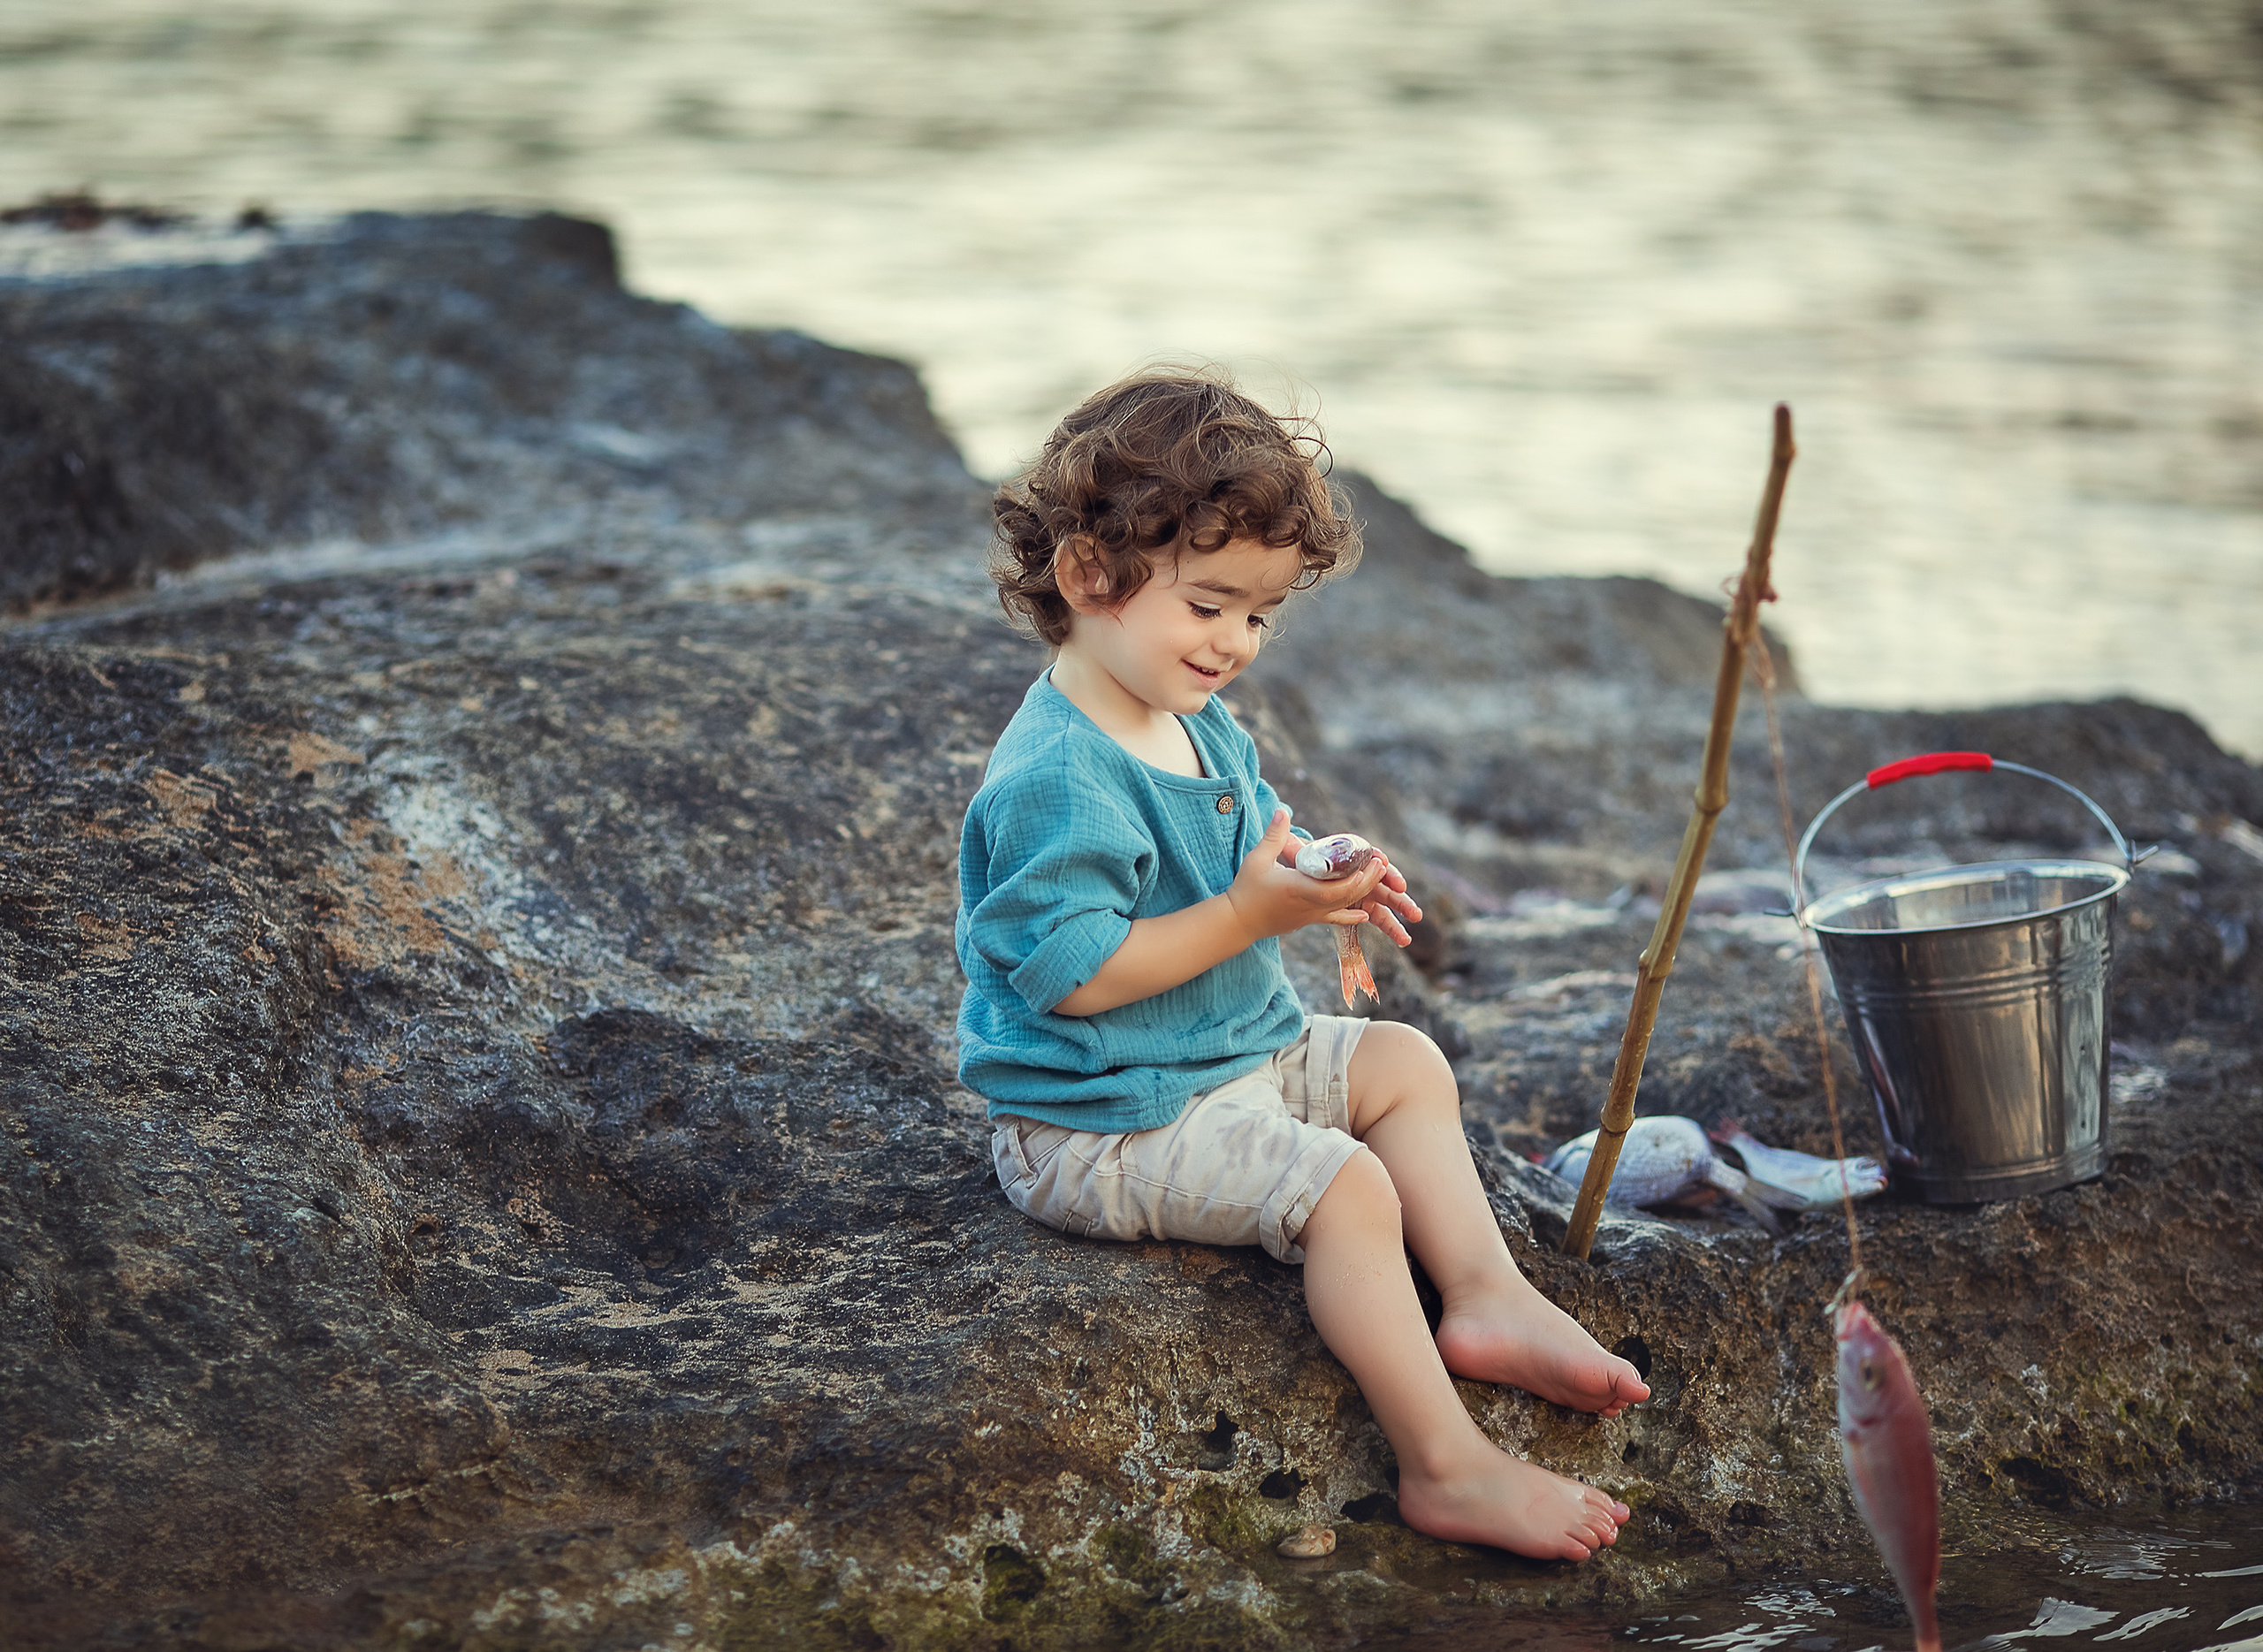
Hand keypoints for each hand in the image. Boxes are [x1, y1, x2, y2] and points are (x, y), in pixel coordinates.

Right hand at [1228, 810, 1391, 942]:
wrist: (1238, 922)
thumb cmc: (1246, 889)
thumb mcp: (1257, 859)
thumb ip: (1274, 835)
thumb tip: (1283, 810)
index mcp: (1300, 888)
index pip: (1336, 888)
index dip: (1358, 879)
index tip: (1370, 862)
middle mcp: (1309, 905)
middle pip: (1347, 896)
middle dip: (1368, 881)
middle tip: (1381, 864)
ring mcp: (1310, 915)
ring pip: (1343, 907)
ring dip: (1362, 892)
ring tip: (1377, 878)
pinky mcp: (1307, 920)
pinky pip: (1334, 919)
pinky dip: (1350, 917)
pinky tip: (1365, 916)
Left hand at [1274, 830, 1421, 947]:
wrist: (1289, 877)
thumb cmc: (1292, 862)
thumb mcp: (1287, 853)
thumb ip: (1286, 839)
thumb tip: (1280, 816)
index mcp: (1348, 857)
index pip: (1371, 858)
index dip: (1381, 866)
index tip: (1389, 873)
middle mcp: (1359, 872)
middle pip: (1383, 883)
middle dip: (1399, 898)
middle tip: (1414, 913)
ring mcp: (1360, 890)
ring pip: (1383, 903)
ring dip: (1398, 916)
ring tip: (1407, 937)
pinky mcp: (1358, 905)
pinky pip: (1376, 917)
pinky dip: (1389, 927)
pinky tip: (1402, 940)